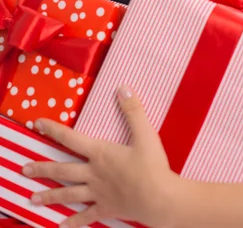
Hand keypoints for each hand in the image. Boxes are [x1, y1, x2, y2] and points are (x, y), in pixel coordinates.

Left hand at [22, 84, 179, 227]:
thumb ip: (133, 110)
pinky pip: (86, 216)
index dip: (53, 130)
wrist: (159, 198)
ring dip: (49, 194)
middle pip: (62, 169)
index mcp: (100, 153)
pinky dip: (73, 222)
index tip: (38, 124)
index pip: (71, 138)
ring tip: (32, 198)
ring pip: (68, 194)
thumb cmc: (152, 166)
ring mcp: (98, 193)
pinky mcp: (106, 208)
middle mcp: (94, 173)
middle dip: (42, 168)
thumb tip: (123, 89)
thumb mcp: (145, 133)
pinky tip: (61, 226)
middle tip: (24, 169)